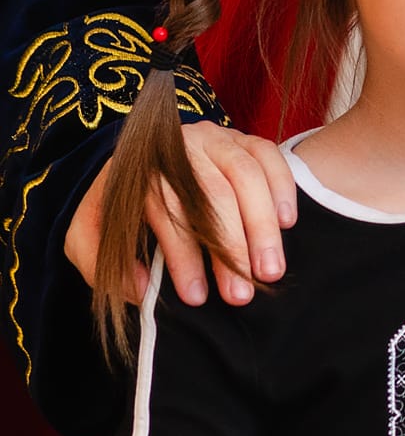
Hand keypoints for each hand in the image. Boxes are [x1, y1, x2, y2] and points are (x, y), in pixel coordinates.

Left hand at [66, 121, 295, 309]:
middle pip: (212, 193)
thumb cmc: (115, 211)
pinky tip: (287, 223)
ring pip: (245, 175)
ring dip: (261, 227)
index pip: (166, 209)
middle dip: (230, 248)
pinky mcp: (242, 138)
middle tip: (242, 295)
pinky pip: (268, 156)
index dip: (183, 256)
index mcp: (138, 168)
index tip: (196, 298)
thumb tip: (144, 291)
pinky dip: (281, 187)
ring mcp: (214, 137)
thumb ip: (105, 267)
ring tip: (270, 272)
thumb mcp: (87, 239)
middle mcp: (178, 146)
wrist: (132, 166)